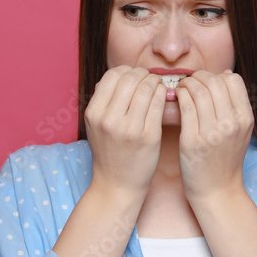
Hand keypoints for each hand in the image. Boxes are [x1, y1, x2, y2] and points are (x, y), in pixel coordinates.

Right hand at [84, 65, 166, 198]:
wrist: (117, 185)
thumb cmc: (109, 152)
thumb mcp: (96, 125)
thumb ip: (103, 101)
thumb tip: (120, 75)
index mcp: (94, 113)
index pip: (112, 76)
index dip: (126, 71)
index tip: (134, 76)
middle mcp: (109, 119)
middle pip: (130, 78)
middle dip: (143, 74)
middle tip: (149, 79)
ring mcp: (129, 128)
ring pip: (147, 88)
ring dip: (155, 82)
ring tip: (157, 87)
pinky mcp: (148, 136)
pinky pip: (158, 103)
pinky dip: (163, 94)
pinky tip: (163, 96)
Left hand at [174, 69, 254, 203]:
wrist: (217, 190)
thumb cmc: (225, 158)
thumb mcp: (240, 130)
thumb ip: (235, 103)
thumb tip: (225, 74)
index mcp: (245, 118)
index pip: (233, 80)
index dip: (216, 75)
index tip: (205, 81)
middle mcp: (232, 124)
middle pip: (214, 82)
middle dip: (198, 76)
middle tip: (189, 81)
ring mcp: (213, 133)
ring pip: (199, 92)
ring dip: (186, 85)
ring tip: (181, 88)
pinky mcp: (193, 141)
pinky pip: (185, 108)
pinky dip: (179, 97)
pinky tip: (176, 98)